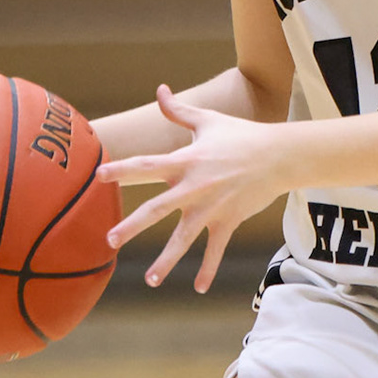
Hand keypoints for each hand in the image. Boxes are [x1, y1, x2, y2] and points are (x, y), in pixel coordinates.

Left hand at [96, 85, 285, 292]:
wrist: (279, 156)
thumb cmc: (240, 135)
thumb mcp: (208, 120)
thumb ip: (178, 110)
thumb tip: (160, 89)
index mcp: (186, 161)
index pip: (148, 166)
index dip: (123, 170)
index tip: (99, 177)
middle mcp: (195, 187)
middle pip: (157, 208)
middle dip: (132, 225)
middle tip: (110, 240)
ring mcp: (212, 208)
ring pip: (184, 237)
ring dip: (166, 259)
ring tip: (149, 279)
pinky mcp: (228, 221)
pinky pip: (215, 249)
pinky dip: (208, 269)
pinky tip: (198, 287)